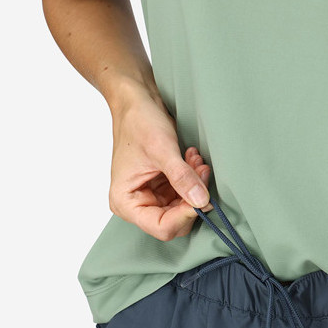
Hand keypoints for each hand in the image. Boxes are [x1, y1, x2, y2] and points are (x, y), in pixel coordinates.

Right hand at [109, 84, 212, 239]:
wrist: (136, 100)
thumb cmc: (138, 121)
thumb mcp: (162, 150)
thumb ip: (181, 177)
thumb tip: (201, 202)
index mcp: (125, 201)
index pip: (160, 227)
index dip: (184, 216)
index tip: (201, 197)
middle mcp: (136, 203)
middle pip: (173, 221)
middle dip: (192, 199)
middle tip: (201, 172)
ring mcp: (150, 196)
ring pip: (182, 208)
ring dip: (194, 187)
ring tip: (196, 162)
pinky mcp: (161, 187)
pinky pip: (184, 194)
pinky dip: (193, 179)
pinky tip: (193, 160)